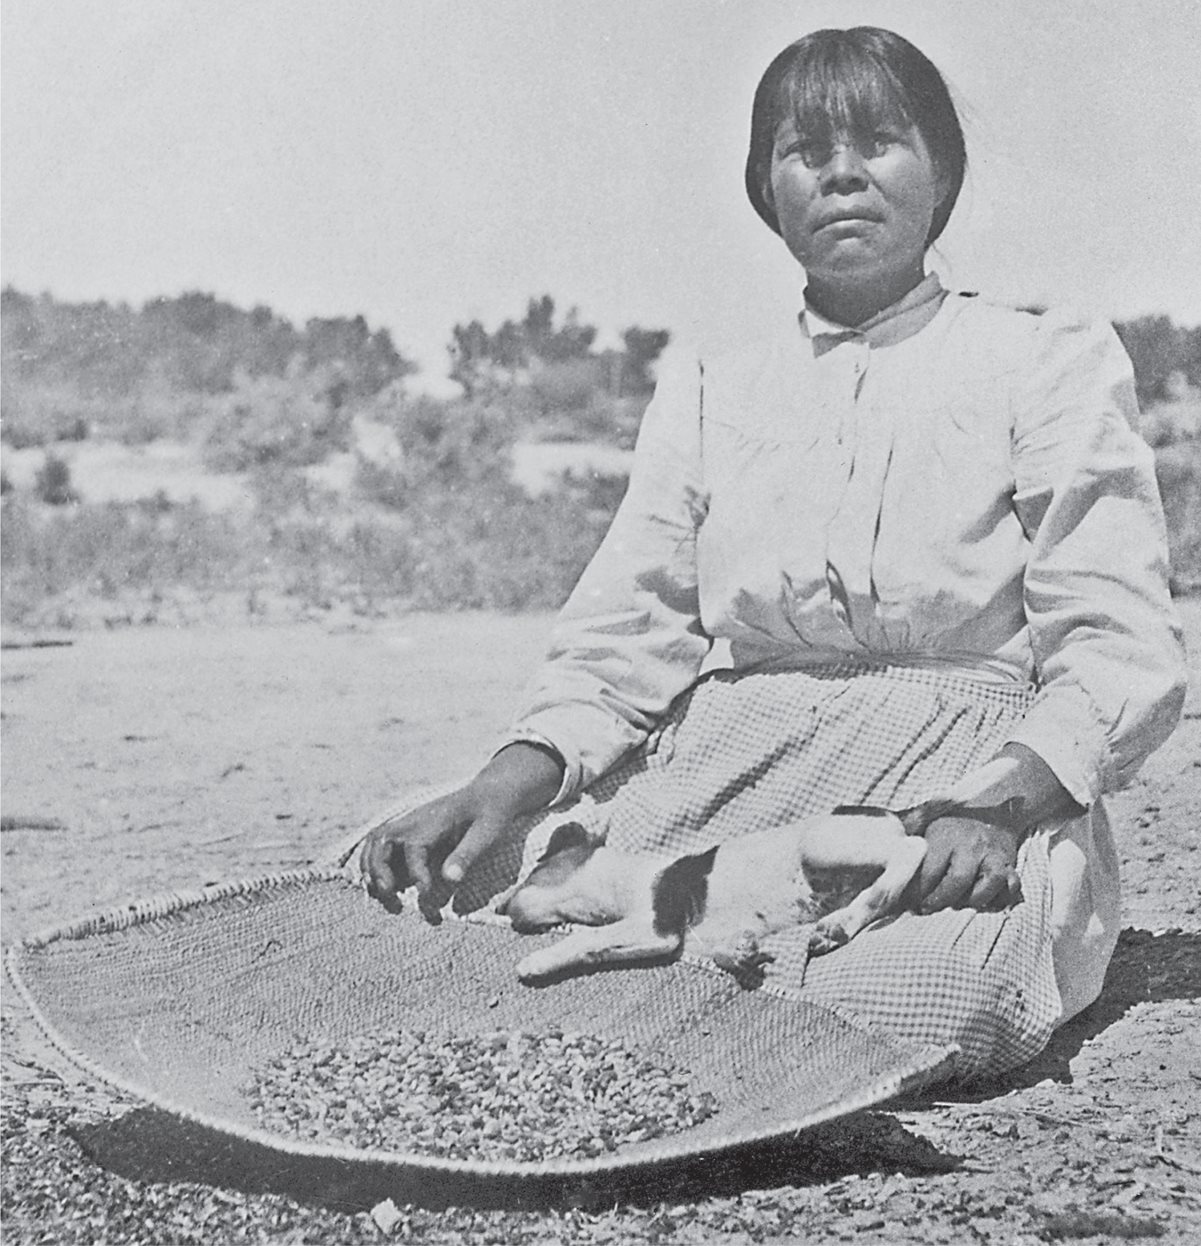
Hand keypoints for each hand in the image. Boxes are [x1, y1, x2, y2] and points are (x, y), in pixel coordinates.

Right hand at [360, 743, 563, 918]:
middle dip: (379, 869)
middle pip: (381, 839)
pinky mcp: (410, 833)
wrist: (490, 794)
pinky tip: (385, 887)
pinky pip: (383, 847)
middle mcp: (415, 820)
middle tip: (390, 896)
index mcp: (435, 820)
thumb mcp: (488, 833)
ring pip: (376, 842)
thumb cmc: (491, 814)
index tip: (425, 894)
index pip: (414, 845)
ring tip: (382, 895)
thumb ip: (467, 854)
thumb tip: (449, 879)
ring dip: (372, 868)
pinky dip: (376, 865)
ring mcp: (410, 825)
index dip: (415, 871)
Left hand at [913, 816, 1022, 914]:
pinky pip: (1011, 886)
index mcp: (946, 836)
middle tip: (929, 908)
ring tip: (959, 904)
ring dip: (973, 901)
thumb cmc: (951, 827)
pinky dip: (1000, 899)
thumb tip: (894, 879)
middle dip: (942, 900)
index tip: (911, 902)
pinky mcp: (1010, 864)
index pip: (930, 871)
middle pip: (958, 880)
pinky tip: (984, 902)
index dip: (918, 892)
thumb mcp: (929, 830)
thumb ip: (914, 851)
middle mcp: (971, 845)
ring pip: (990, 884)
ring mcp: (993, 854)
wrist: (990, 810)